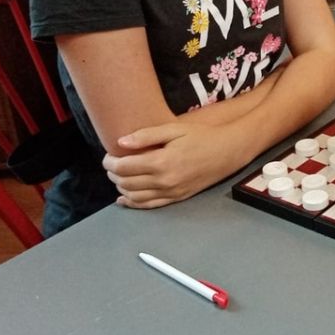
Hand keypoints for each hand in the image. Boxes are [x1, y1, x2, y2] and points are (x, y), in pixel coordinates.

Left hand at [103, 122, 233, 209]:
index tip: (107, 155)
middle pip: (127, 182)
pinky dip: (133, 203)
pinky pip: (149, 205)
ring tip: (118, 176)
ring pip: (135, 196)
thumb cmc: (202, 136)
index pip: (124, 167)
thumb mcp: (174, 129)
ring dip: (121, 188)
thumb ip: (146, 135)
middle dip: (113, 174)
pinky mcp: (177, 198)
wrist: (227, 151)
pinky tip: (124, 198)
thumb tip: (120, 142)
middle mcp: (164, 181)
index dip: (110, 162)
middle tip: (111, 164)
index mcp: (162, 162)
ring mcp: (171, 192)